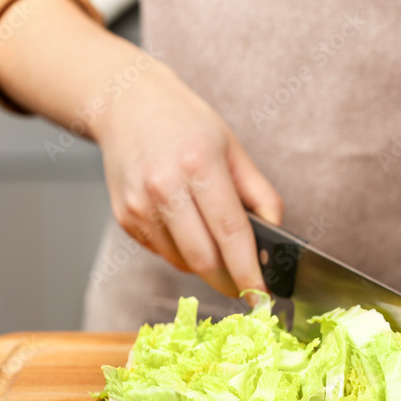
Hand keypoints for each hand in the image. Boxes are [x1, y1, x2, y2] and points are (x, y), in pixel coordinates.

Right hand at [93, 61, 282, 297]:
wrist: (126, 104)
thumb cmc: (187, 125)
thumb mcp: (233, 149)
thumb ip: (260, 196)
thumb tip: (274, 241)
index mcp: (199, 165)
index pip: (231, 232)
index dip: (248, 271)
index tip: (262, 296)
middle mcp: (164, 187)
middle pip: (204, 258)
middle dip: (230, 282)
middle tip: (247, 289)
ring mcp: (139, 205)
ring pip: (183, 262)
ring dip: (207, 267)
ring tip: (216, 244)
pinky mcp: (125, 217)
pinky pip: (163, 253)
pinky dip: (182, 253)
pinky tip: (186, 227)